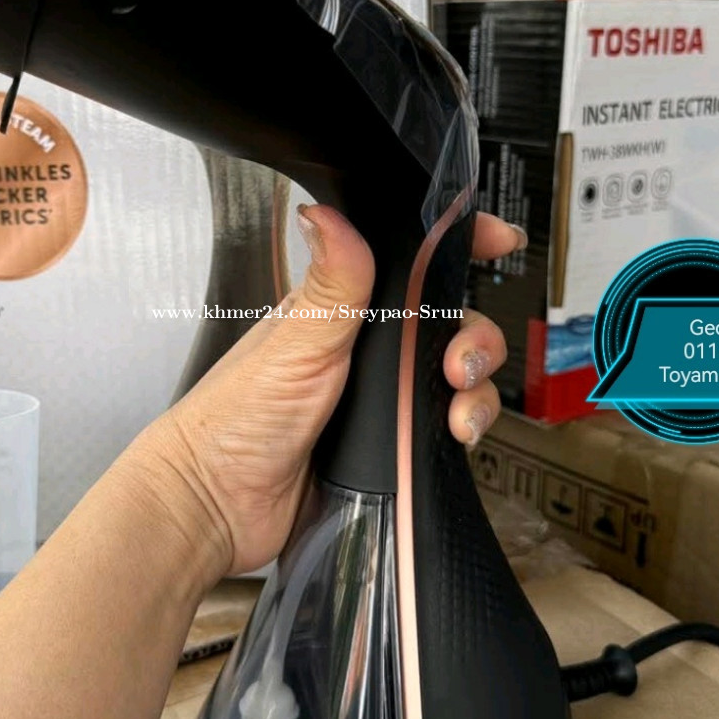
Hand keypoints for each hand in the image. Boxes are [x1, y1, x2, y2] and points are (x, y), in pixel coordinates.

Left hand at [124, 205, 524, 580]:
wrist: (218, 507)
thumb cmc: (236, 418)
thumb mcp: (295, 342)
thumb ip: (330, 281)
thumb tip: (326, 211)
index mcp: (342, 311)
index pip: (411, 264)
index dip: (458, 247)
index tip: (500, 240)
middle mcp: (367, 352)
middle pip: (449, 324)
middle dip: (475, 336)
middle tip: (461, 360)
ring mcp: (381, 401)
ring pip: (457, 378)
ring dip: (476, 388)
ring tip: (459, 409)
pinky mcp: (391, 448)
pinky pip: (445, 429)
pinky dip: (463, 428)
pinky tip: (455, 436)